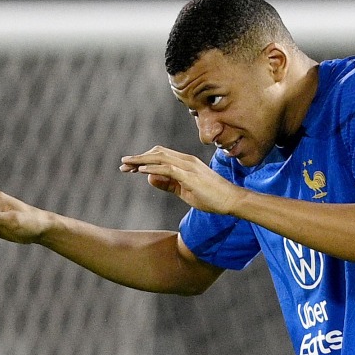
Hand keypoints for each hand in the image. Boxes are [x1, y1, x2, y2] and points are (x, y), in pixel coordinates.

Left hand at [120, 146, 242, 214]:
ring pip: (160, 158)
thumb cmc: (210, 196)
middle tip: (123, 164)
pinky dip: (153, 168)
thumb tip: (150, 178)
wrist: (231, 200)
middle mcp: (186, 160)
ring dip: (141, 161)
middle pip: (157, 153)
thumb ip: (167, 184)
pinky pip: (168, 169)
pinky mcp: (190, 176)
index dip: (143, 159)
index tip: (129, 166)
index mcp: (185, 162)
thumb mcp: (183, 191)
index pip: (160, 156)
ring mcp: (188, 167)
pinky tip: (141, 171)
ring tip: (127, 165)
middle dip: (138, 158)